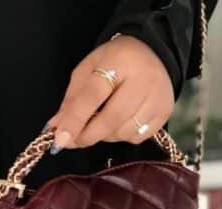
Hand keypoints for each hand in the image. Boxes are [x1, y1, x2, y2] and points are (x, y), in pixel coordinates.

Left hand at [48, 35, 174, 151]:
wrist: (153, 53)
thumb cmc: (115, 62)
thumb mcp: (88, 69)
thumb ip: (72, 99)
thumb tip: (57, 128)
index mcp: (120, 60)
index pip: (93, 94)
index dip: (75, 119)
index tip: (60, 138)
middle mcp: (144, 80)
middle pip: (111, 119)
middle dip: (87, 135)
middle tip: (71, 141)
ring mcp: (158, 98)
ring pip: (123, 132)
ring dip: (104, 135)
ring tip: (99, 123)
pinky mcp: (165, 113)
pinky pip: (137, 137)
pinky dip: (121, 136)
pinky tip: (118, 123)